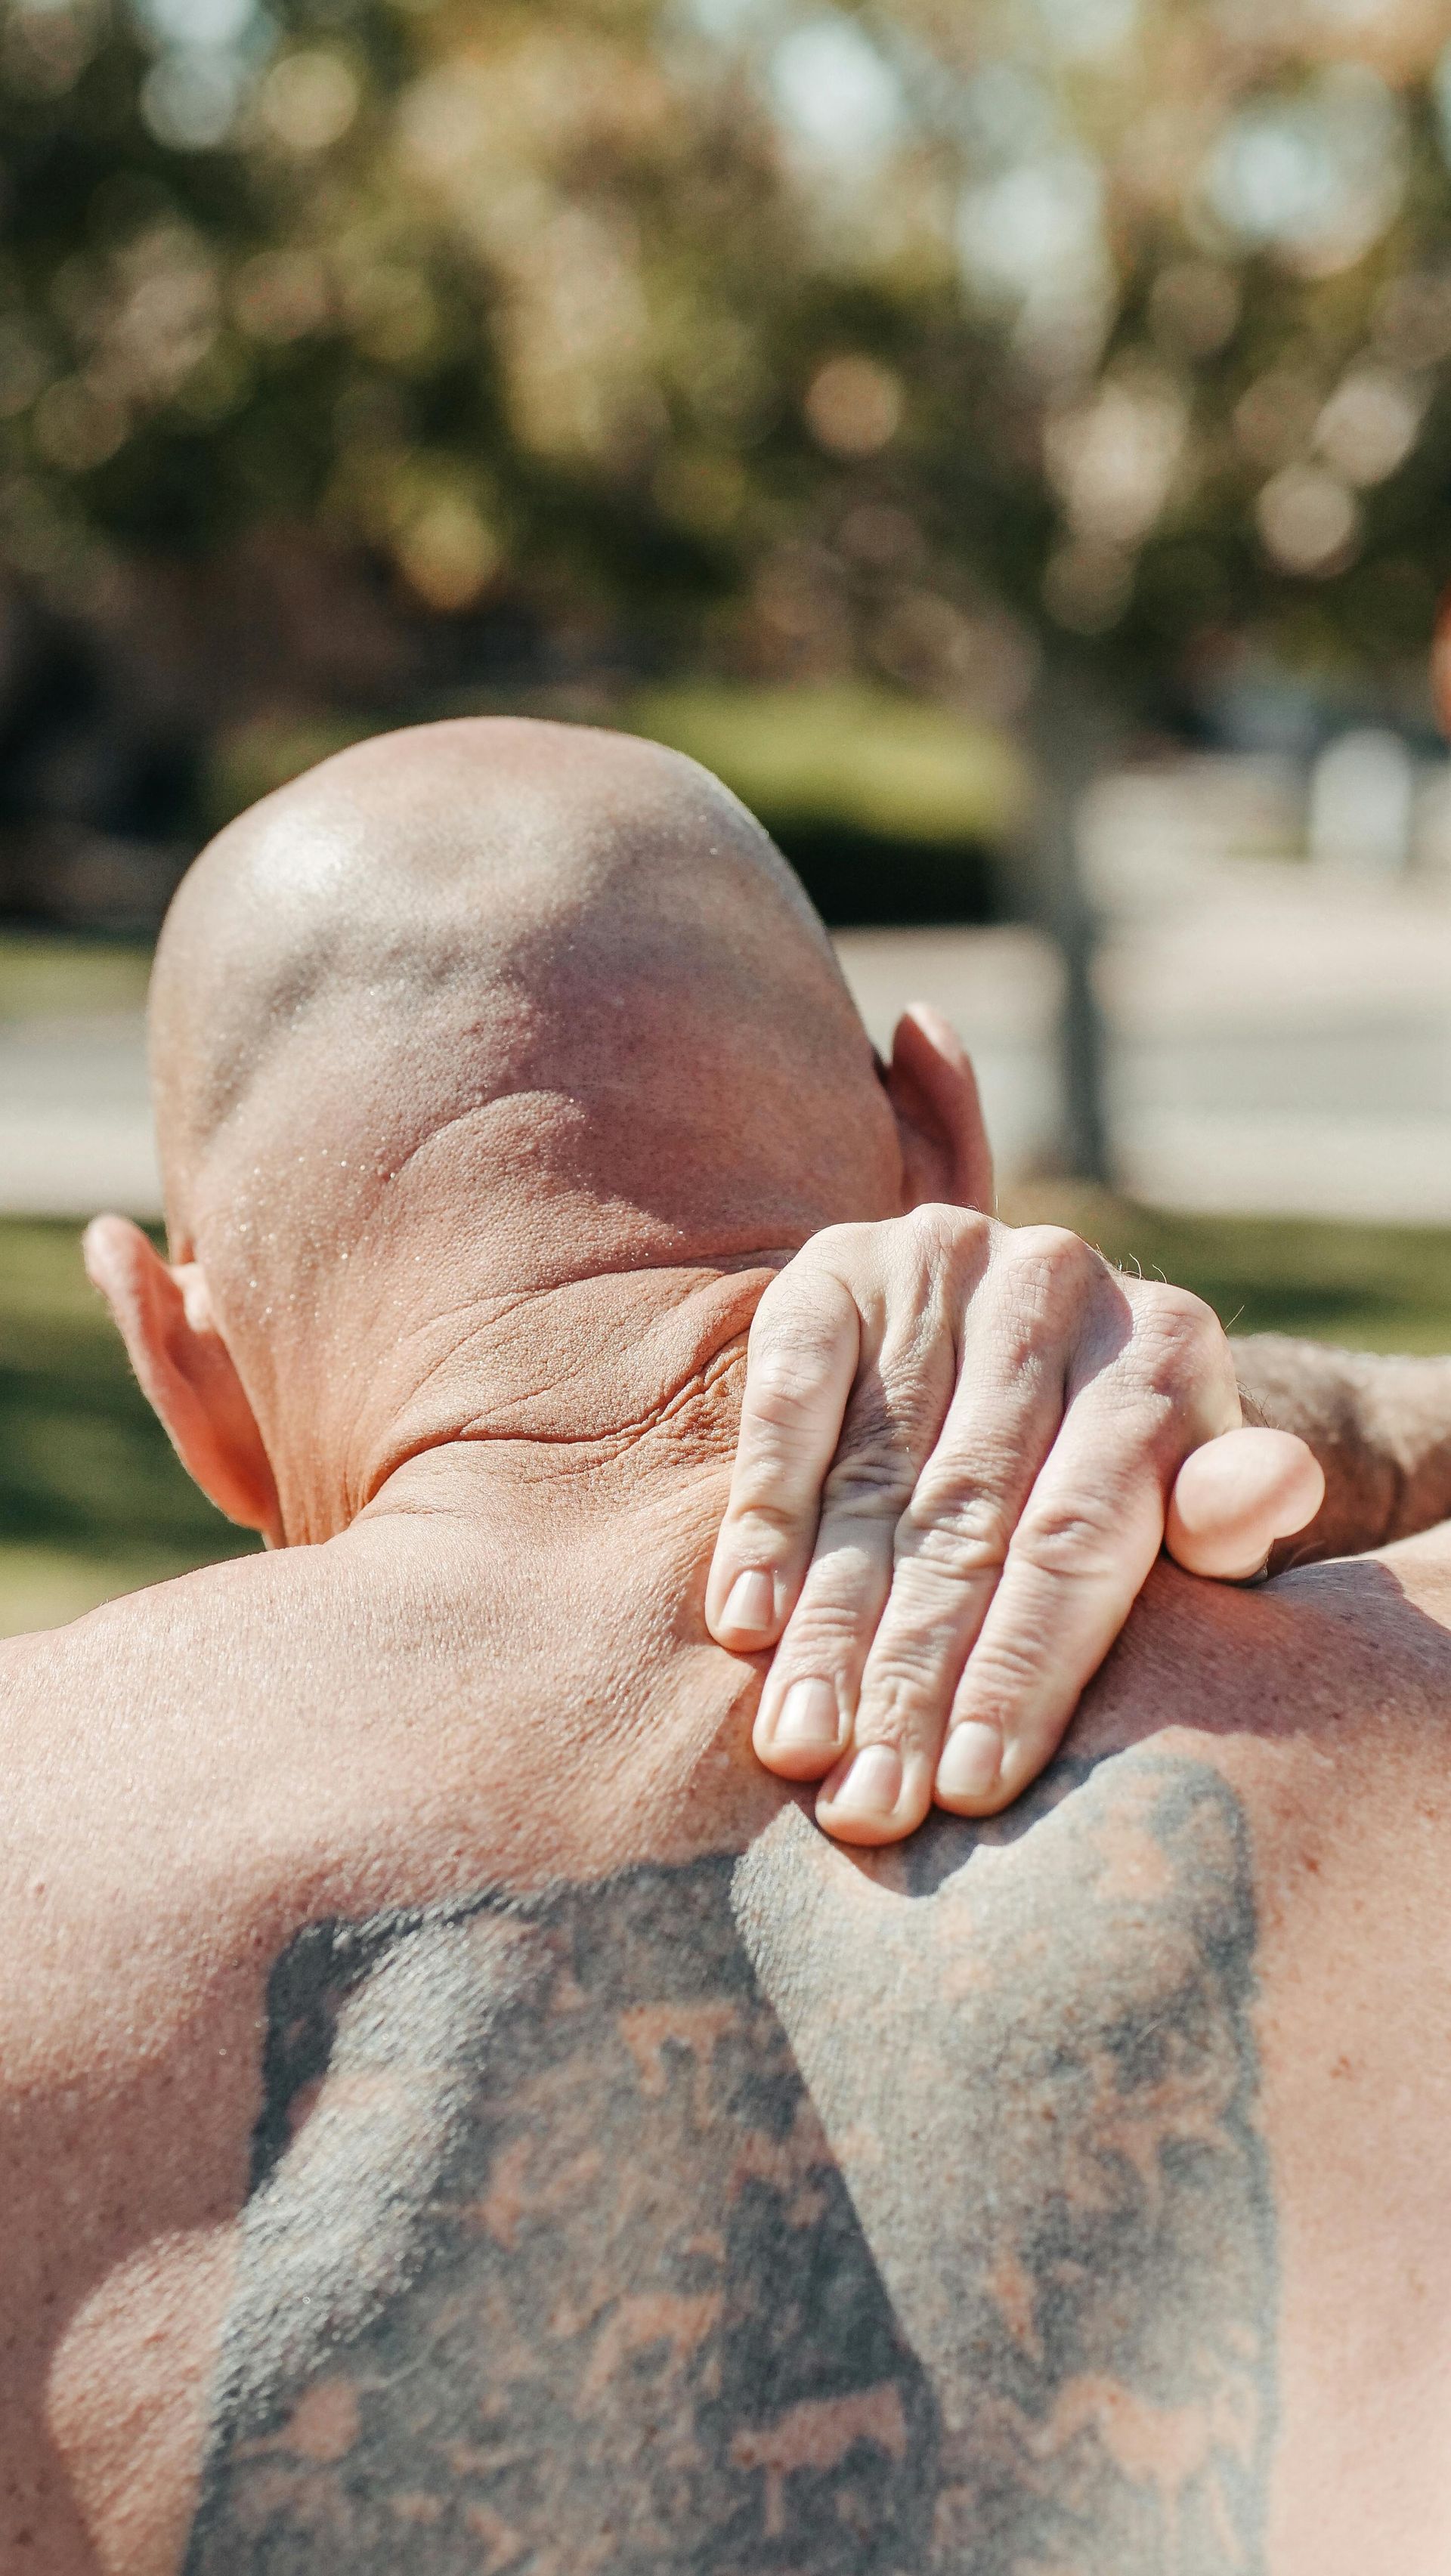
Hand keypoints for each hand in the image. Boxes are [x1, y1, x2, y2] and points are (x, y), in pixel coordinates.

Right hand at [706, 1208, 1322, 1844]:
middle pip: (970, 1517)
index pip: (1083, 1536)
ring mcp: (944, 1263)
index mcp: (1166, 1351)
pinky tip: (746, 1622)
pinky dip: (763, 1517)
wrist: (1043, 1340)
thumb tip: (1271, 1487)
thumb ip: (1232, 1515)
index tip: (971, 1788)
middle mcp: (1058, 1286)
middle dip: (912, 1674)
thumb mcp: (1193, 1508)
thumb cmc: (1119, 1477)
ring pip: (873, 1474)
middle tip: (869, 1800)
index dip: (1023, 1669)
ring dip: (827, 1623)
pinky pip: (789, 1396)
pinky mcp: (841, 1263)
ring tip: (800, 1745)